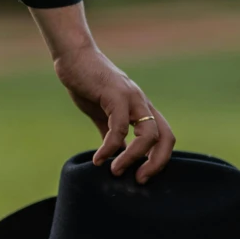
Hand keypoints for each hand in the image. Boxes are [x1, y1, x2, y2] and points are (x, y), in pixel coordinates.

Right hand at [53, 42, 175, 183]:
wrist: (74, 58)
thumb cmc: (88, 84)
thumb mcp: (102, 113)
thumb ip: (111, 132)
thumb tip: (115, 155)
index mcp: (142, 109)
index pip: (164, 137)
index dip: (159, 160)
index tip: (142, 177)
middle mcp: (143, 103)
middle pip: (165, 137)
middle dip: (156, 163)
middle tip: (138, 180)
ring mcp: (131, 98)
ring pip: (147, 134)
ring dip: (133, 158)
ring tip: (115, 171)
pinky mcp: (115, 94)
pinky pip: (119, 127)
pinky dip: (110, 147)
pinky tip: (98, 158)